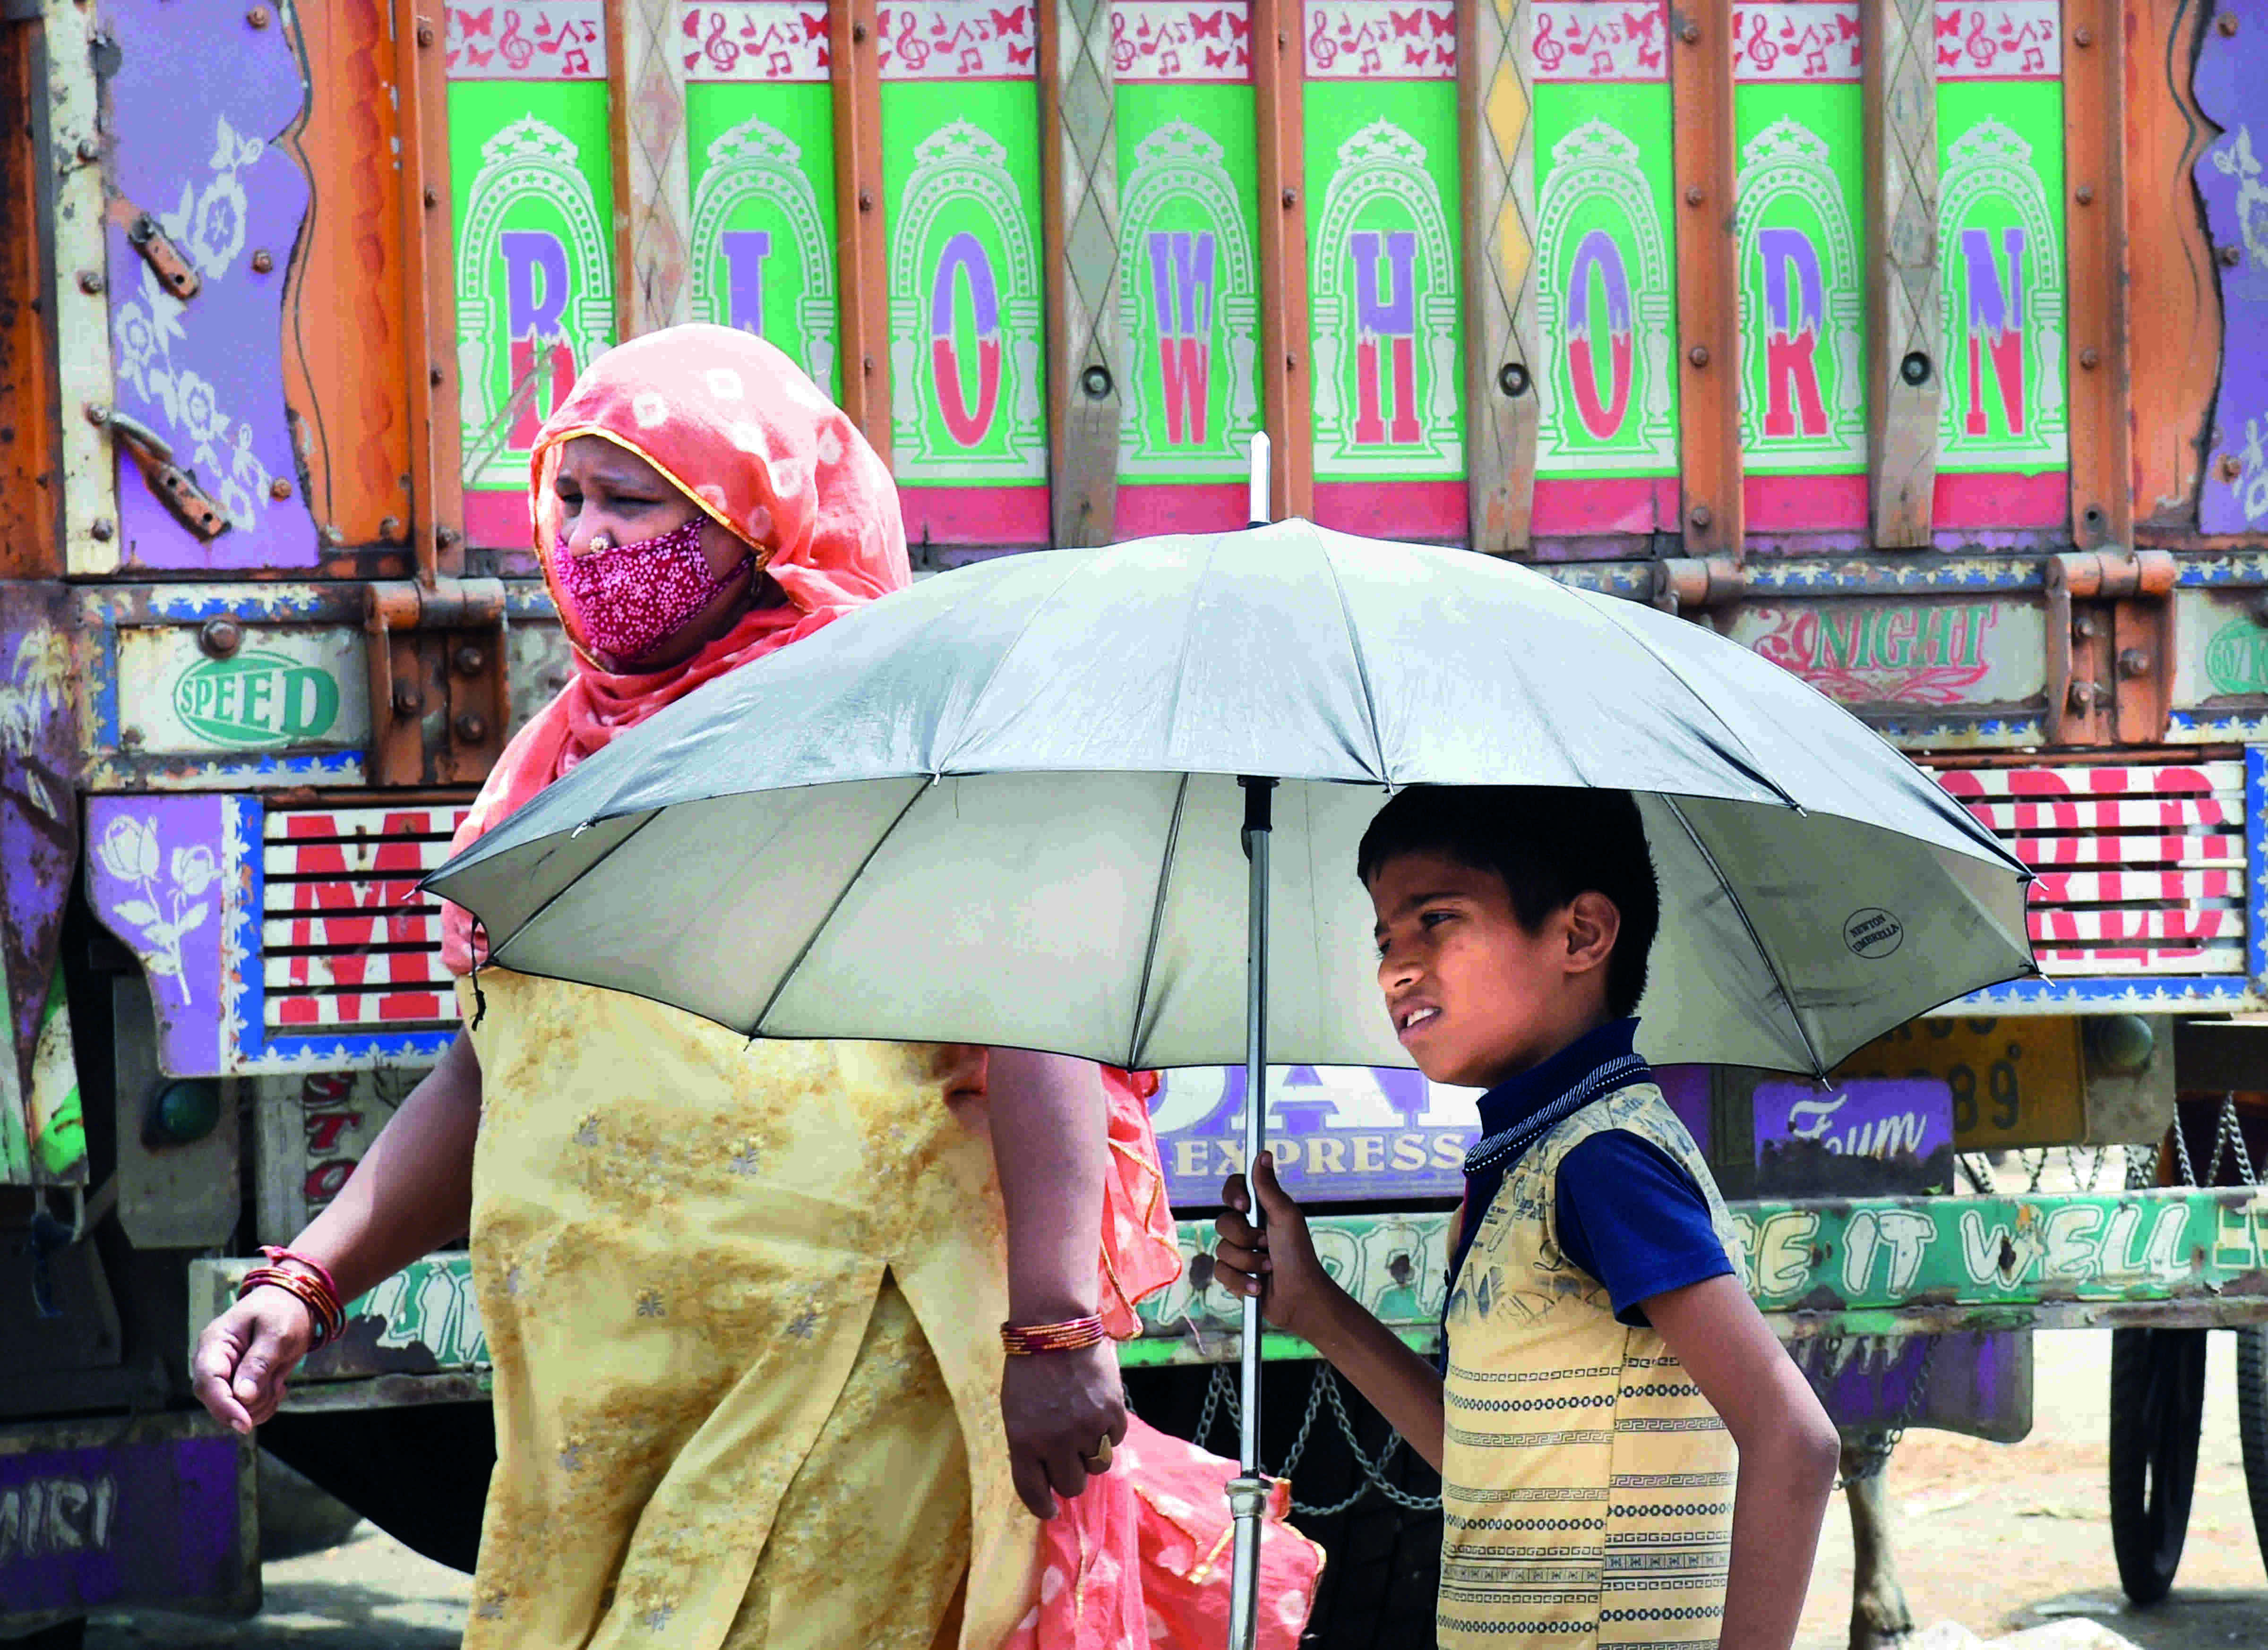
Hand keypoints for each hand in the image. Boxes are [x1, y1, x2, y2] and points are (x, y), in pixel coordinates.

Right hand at [192, 1285, 314, 1433]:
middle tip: (276, 1380)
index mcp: (214, 1344)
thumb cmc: (283, 1312)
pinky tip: (276, 1384)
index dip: (224, 1406)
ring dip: (263, 1402)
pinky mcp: (238, 1387)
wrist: (293, 1306)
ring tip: (277, 1377)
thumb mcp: (277, 1332)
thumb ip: (260, 1362)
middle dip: (251, 1402)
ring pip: (238, 1410)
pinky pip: (249, 1410)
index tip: (245, 1424)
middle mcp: (214, 1363)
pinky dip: (266, 1403)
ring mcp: (225, 1377)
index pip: (208, 1382)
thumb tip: (243, 1396)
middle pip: (220, 1402)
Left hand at [999, 1339, 1126, 1518]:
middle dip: (1070, 1474)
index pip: (1033, 1492)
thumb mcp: (1016, 1412)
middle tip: (1069, 1455)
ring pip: (1098, 1466)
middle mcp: (1055, 1441)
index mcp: (1024, 1441)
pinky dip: (1109, 1430)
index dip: (1043, 1507)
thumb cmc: (1029, 1370)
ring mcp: (1086, 1428)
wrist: (1055, 1328)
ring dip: (1092, 1454)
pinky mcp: (1112, 1413)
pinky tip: (1098, 1408)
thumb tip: (1048, 1478)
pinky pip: (1116, 1440)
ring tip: (1085, 1427)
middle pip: (1072, 1485)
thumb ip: (1029, 1446)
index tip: (1052, 1511)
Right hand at [1214, 1151, 1334, 1339]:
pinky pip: (1220, 1272)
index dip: (1233, 1196)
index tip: (1244, 1207)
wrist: (1300, 1297)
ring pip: (1220, 1250)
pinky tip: (1258, 1287)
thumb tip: (1263, 1154)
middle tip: (1267, 1245)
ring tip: (1268, 1268)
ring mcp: (1238, 1252)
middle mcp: (1247, 1228)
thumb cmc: (1298, 1254)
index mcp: (1260, 1210)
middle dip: (1245, 1238)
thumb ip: (1268, 1187)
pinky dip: (1241, 1281)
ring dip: (1247, 1262)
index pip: (1233, 1190)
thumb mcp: (1285, 1217)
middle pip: (1222, 1222)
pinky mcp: (1233, 1275)